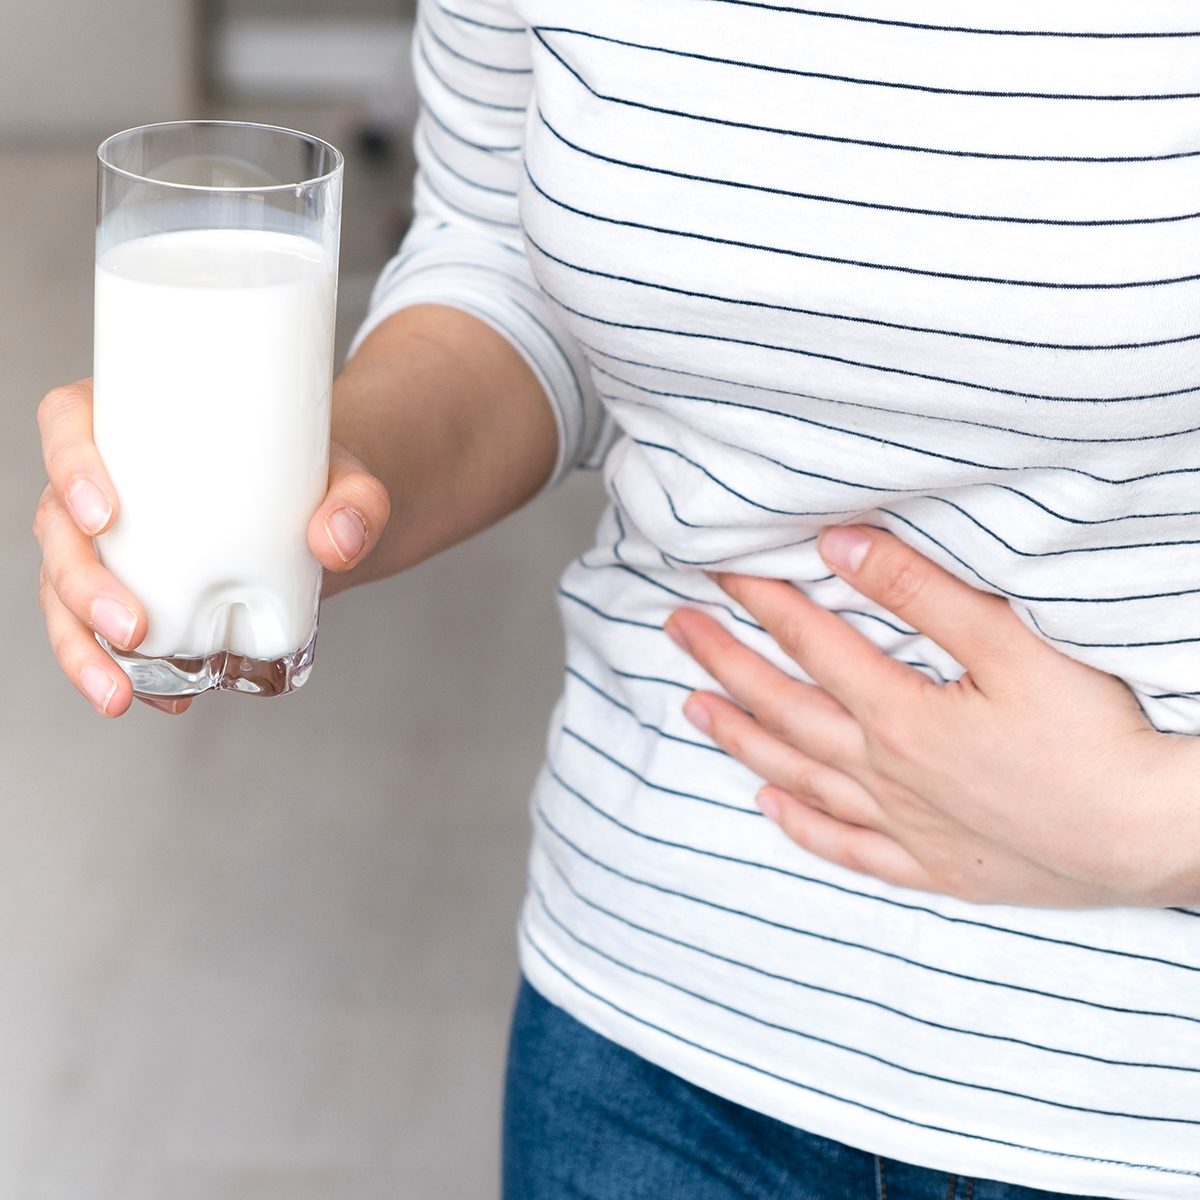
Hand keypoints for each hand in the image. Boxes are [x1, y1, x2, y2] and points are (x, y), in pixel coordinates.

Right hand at [34, 379, 389, 717]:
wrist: (323, 518)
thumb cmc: (316, 477)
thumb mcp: (348, 479)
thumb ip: (358, 502)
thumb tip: (337, 540)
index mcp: (135, 422)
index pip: (70, 422)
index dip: (70, 465)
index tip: (105, 513)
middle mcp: (108, 481)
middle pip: (58, 525)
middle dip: (80, 583)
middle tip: (133, 626)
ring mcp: (112, 543)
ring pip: (64, 590)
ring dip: (80, 646)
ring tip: (120, 693)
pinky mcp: (130, 590)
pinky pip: (100, 631)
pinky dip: (118, 670)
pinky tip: (154, 696)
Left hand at [665, 526, 1199, 908]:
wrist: (1151, 836)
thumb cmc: (1094, 737)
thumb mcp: (1013, 645)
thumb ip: (921, 593)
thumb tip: (839, 545)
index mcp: (900, 714)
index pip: (809, 643)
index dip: (760, 600)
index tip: (718, 569)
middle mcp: (886, 772)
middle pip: (784, 709)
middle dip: (725, 663)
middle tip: (676, 629)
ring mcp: (905, 825)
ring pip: (799, 777)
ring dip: (741, 740)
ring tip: (694, 708)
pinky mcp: (935, 866)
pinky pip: (848, 849)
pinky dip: (802, 828)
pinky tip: (769, 810)